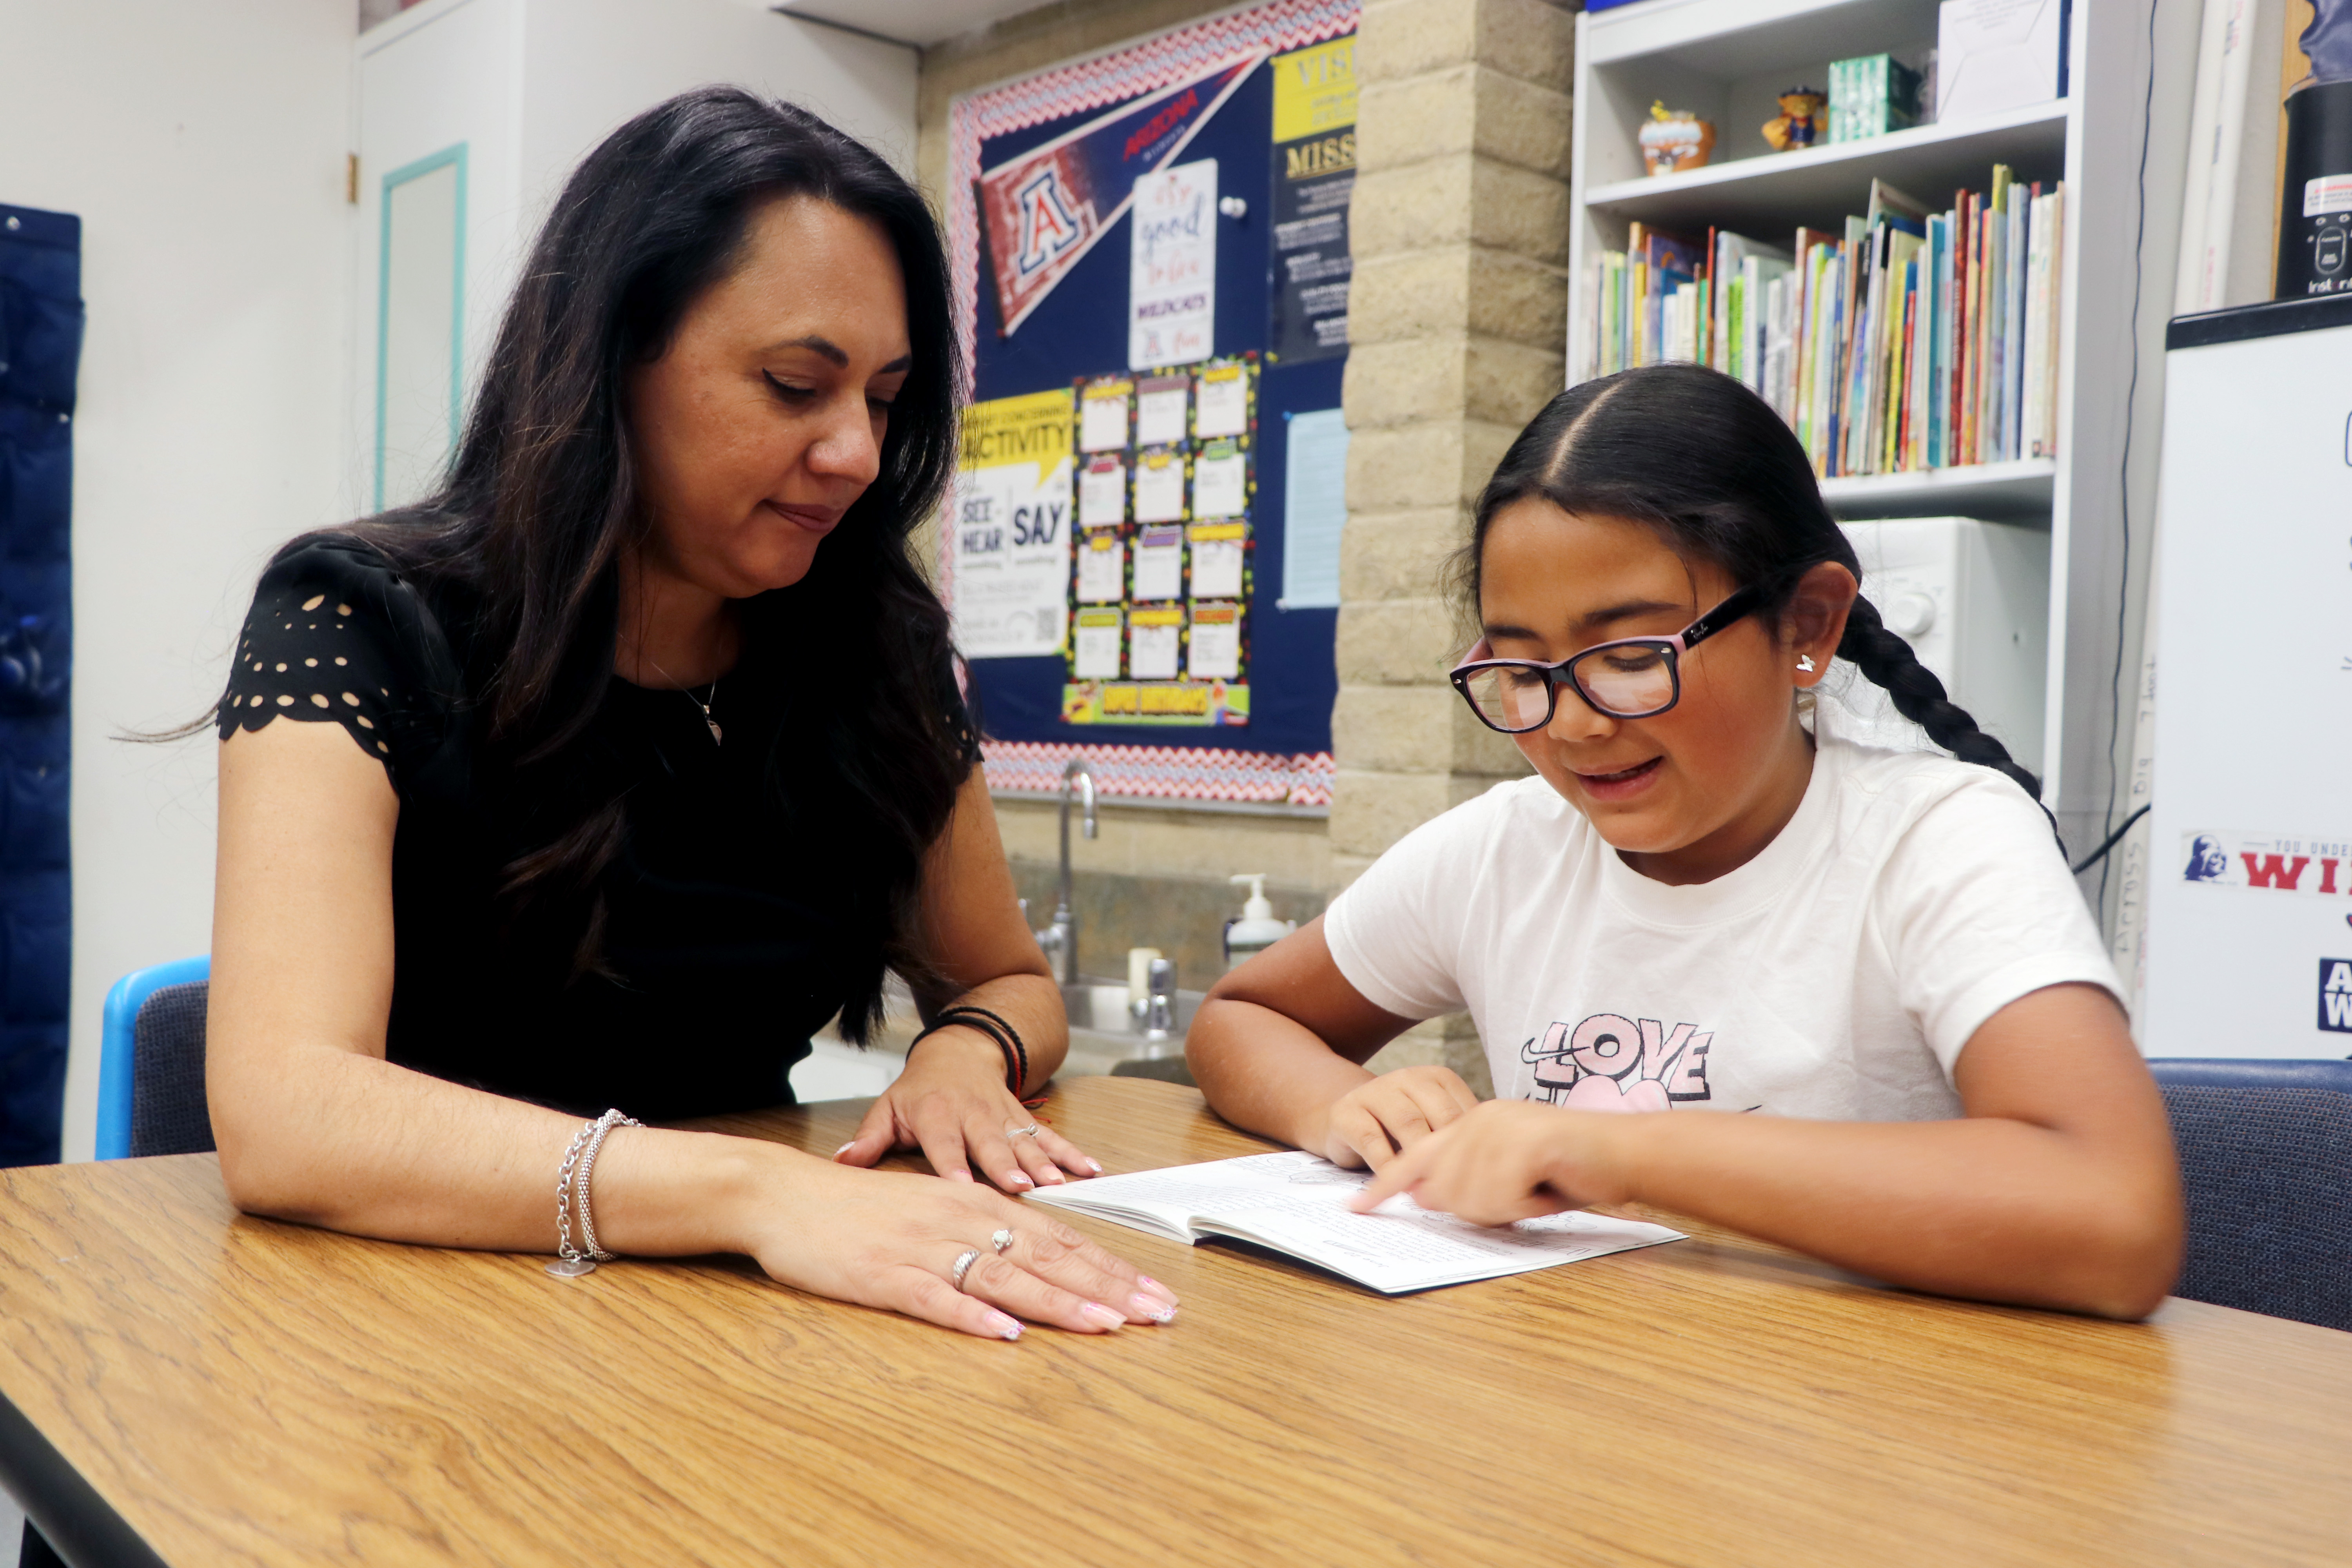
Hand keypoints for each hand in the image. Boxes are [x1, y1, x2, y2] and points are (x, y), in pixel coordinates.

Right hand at [744, 1150, 1179, 1339]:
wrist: (783, 1195)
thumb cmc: (861, 1208)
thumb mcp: (933, 1208)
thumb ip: (984, 1230)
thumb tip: (1040, 1259)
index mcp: (974, 1203)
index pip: (1059, 1236)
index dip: (1110, 1266)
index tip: (1155, 1293)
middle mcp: (958, 1219)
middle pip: (1047, 1255)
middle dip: (1107, 1287)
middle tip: (1157, 1313)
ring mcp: (921, 1248)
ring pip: (1004, 1276)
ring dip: (1058, 1303)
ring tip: (1105, 1326)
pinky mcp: (883, 1276)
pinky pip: (936, 1297)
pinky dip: (973, 1315)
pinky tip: (1005, 1333)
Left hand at [833, 1027, 1102, 1191]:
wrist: (958, 1051)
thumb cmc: (919, 1090)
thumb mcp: (888, 1108)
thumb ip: (868, 1139)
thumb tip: (841, 1162)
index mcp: (936, 1114)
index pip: (943, 1143)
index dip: (952, 1165)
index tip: (960, 1188)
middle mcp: (973, 1114)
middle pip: (991, 1145)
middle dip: (1007, 1167)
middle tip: (1022, 1189)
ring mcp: (1004, 1117)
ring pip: (1025, 1143)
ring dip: (1044, 1164)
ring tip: (1059, 1184)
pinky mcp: (1025, 1120)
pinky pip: (1051, 1137)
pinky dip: (1072, 1153)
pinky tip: (1091, 1170)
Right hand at [1301, 1064, 1479, 1170]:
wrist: (1344, 1119)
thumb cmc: (1399, 1130)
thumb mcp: (1432, 1127)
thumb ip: (1456, 1140)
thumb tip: (1492, 1173)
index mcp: (1437, 1079)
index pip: (1465, 1110)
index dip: (1476, 1145)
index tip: (1483, 1174)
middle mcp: (1408, 1078)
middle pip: (1439, 1115)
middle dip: (1451, 1154)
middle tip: (1460, 1187)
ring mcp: (1376, 1091)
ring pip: (1408, 1123)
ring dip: (1421, 1160)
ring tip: (1430, 1190)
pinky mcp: (1347, 1112)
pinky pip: (1372, 1141)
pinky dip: (1387, 1166)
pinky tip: (1397, 1185)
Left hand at [1349, 1100, 1642, 1224]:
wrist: (1623, 1152)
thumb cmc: (1571, 1167)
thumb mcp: (1511, 1177)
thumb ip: (1467, 1182)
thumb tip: (1424, 1196)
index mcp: (1472, 1123)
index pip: (1415, 1157)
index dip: (1385, 1185)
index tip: (1356, 1207)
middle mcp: (1478, 1121)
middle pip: (1444, 1192)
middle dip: (1483, 1209)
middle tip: (1524, 1197)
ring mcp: (1499, 1129)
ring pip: (1473, 1200)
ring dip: (1510, 1208)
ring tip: (1539, 1190)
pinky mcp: (1521, 1145)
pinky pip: (1504, 1200)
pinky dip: (1528, 1206)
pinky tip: (1548, 1189)